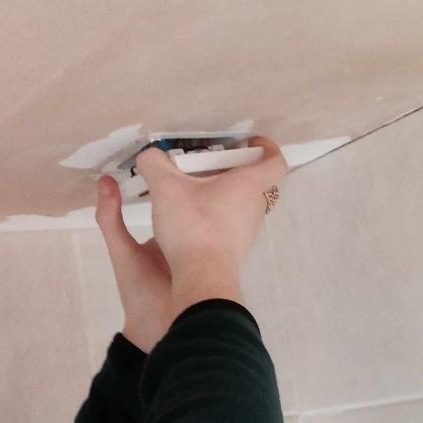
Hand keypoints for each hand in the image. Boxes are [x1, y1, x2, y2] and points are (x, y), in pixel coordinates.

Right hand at [97, 136, 288, 352]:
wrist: (202, 279)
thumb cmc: (193, 227)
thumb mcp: (165, 188)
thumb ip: (153, 164)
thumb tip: (148, 155)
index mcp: (249, 184)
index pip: (275, 160)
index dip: (266, 147)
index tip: (247, 143)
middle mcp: (254, 207)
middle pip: (254, 181)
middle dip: (231, 170)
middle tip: (205, 166)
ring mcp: (245, 231)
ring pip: (240, 204)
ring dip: (220, 194)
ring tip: (189, 192)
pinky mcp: (233, 250)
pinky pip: (228, 224)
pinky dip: (213, 216)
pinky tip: (187, 218)